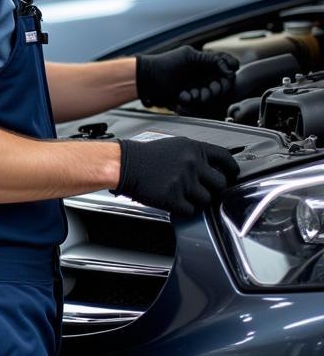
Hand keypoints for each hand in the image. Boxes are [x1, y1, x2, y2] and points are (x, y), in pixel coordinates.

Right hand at [114, 137, 238, 216]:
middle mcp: (192, 164)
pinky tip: (174, 200)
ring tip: (183, 194)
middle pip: (220, 183)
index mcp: (193, 149)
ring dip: (197, 200)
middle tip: (203, 188)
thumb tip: (213, 167)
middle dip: (213, 188)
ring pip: (207, 199)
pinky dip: (184, 209)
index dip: (231, 168)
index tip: (231, 174)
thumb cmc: (145, 155)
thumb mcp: (174, 145)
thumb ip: (195, 155)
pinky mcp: (174, 198)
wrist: (124, 164)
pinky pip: (190, 210)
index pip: (225, 158)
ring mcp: (184, 182)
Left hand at [136, 46, 237, 111]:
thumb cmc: (165, 64)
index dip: (227, 77)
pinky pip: (197, 102)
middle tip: (205, 90)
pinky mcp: (188, 97)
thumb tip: (231, 69)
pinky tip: (182, 97)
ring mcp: (195, 86)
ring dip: (201, 96)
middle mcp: (202, 75)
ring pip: (209, 95)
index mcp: (204, 63)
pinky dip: (191, 100)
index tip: (224, 80)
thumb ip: (211, 60)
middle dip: (213, 90)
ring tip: (189, 94)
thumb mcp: (189, 57)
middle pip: (220, 85)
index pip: (225, 71)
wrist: (147, 78)